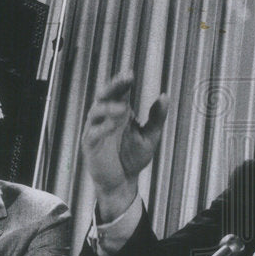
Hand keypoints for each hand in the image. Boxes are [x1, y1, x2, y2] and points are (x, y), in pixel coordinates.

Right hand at [81, 73, 168, 219]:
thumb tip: (164, 96)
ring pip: (95, 112)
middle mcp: (106, 117)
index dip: (122, 82)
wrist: (123, 182)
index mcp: (120, 112)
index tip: (130, 73)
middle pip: (104, 96)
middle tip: (125, 79)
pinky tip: (112, 125)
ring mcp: (96, 130)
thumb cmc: (134, 157)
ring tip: (123, 108)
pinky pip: (92, 133)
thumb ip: (156, 117)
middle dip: (113, 86)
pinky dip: (101, 128)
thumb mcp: (150, 136)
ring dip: (108, 108)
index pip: (119, 92)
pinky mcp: (90, 145)